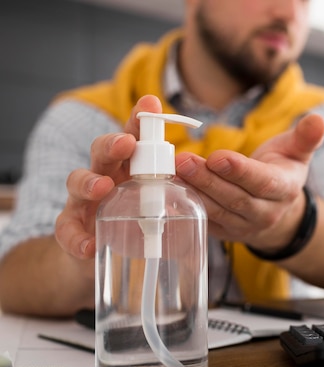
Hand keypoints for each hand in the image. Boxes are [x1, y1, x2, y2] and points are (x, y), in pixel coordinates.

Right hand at [55, 95, 162, 258]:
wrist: (105, 254)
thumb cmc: (136, 223)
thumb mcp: (159, 204)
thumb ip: (175, 190)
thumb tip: (203, 177)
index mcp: (128, 168)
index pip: (133, 138)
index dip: (139, 121)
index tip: (151, 104)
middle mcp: (104, 177)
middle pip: (102, 151)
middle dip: (112, 144)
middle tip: (126, 143)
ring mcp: (84, 202)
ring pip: (77, 182)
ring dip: (89, 182)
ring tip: (102, 188)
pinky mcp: (73, 229)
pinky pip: (67, 230)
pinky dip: (77, 238)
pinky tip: (89, 245)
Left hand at [175, 113, 323, 251]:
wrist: (278, 211)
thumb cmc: (283, 172)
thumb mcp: (297, 152)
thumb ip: (305, 137)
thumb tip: (318, 119)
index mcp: (285, 190)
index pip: (262, 182)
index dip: (240, 171)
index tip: (218, 157)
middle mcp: (265, 213)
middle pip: (234, 198)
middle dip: (207, 180)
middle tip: (182, 160)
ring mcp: (243, 227)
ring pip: (216, 210)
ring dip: (192, 190)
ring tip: (171, 170)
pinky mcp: (224, 233)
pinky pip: (203, 219)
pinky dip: (185, 203)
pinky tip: (169, 186)